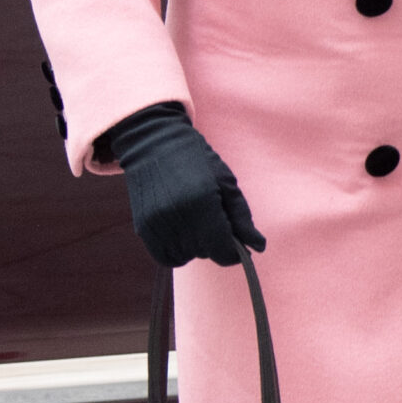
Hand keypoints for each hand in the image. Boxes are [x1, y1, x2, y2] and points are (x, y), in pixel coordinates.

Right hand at [103, 101, 265, 267]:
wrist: (154, 144)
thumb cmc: (197, 160)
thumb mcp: (226, 182)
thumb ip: (242, 218)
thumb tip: (258, 247)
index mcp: (203, 202)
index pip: (222, 250)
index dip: (233, 253)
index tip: (237, 245)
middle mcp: (177, 216)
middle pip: (206, 254)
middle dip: (215, 243)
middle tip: (214, 220)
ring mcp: (157, 224)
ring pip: (186, 257)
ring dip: (196, 248)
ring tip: (196, 223)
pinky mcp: (143, 228)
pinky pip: (165, 258)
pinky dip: (177, 253)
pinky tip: (183, 234)